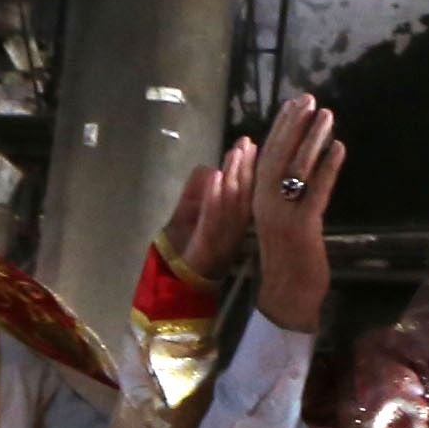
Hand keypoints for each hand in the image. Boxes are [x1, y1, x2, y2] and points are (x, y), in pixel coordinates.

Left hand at [159, 134, 256, 292]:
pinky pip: (213, 217)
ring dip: (235, 175)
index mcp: (233, 221)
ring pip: (232, 202)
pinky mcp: (208, 243)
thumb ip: (196, 192)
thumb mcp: (188, 214)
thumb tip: (210, 169)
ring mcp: (223, 236)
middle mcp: (234, 227)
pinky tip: (217, 176)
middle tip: (248, 142)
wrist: (177, 285)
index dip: (249, 167)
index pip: (245, 190)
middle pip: (243, 192)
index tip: (251, 144)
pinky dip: (214, 196)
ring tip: (236, 152)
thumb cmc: (185, 251)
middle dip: (246, 166)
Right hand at [248, 93, 340, 327]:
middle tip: (308, 98)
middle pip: (277, 156)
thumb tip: (295, 164)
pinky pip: (316, 191)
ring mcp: (282, 215)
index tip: (292, 104)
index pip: (266, 156)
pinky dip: (328, 168)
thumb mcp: (280, 220)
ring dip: (313, 139)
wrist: (288, 296)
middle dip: (293, 125)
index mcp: (257, 200)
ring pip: (297, 169)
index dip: (279, 128)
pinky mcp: (302, 228)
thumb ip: (283, 193)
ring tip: (327, 115)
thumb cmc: (287, 258)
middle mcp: (264, 204)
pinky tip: (339, 148)